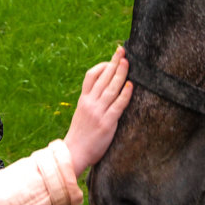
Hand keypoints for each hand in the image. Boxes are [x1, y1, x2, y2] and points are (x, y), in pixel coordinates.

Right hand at [64, 47, 131, 174]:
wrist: (73, 154)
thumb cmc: (80, 136)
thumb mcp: (82, 115)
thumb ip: (91, 104)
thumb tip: (104, 94)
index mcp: (83, 100)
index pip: (91, 76)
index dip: (102, 66)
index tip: (111, 60)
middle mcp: (90, 103)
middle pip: (103, 78)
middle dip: (114, 62)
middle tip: (122, 51)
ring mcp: (98, 112)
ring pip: (111, 88)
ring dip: (120, 74)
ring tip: (128, 62)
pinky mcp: (106, 123)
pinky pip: (117, 105)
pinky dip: (125, 94)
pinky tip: (131, 86)